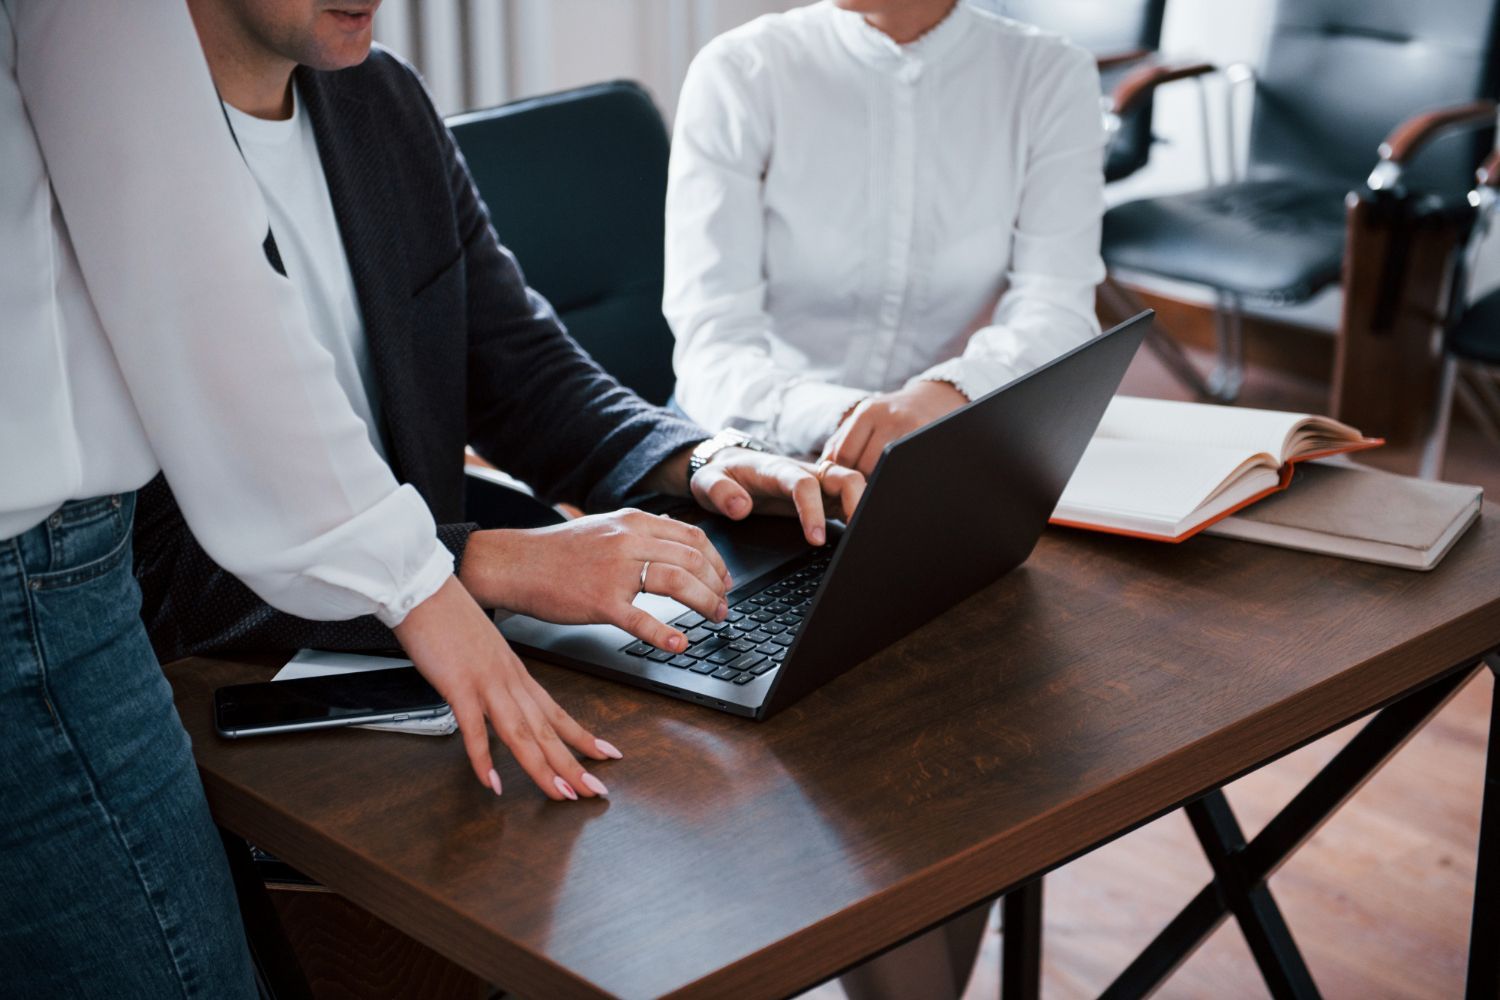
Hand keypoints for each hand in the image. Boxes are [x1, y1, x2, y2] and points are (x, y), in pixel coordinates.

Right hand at [392, 577, 619, 800]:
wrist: (423, 589)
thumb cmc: (449, 617)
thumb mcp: (483, 650)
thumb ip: (493, 676)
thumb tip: (497, 697)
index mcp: (516, 674)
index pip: (557, 713)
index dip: (583, 737)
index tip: (606, 755)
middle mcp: (509, 681)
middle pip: (547, 730)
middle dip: (573, 764)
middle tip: (595, 790)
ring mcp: (487, 684)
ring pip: (523, 733)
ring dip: (543, 768)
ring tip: (561, 794)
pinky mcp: (459, 686)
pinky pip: (474, 729)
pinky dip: (484, 758)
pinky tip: (493, 782)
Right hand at [458, 510, 731, 652]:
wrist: (515, 564)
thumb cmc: (557, 552)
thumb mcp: (604, 528)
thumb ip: (640, 533)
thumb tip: (676, 540)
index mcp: (633, 522)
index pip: (693, 536)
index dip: (717, 560)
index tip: (725, 580)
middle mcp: (628, 541)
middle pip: (692, 558)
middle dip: (718, 585)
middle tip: (724, 605)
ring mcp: (615, 570)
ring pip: (677, 581)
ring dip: (704, 602)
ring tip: (714, 618)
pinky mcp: (600, 601)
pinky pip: (641, 619)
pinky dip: (666, 633)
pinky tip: (680, 643)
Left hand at [690, 449, 864, 545]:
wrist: (725, 466)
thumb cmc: (719, 474)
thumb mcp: (706, 482)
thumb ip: (719, 492)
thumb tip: (740, 508)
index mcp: (775, 469)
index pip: (804, 484)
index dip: (813, 510)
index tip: (816, 539)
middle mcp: (802, 472)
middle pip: (843, 476)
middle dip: (858, 501)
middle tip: (860, 534)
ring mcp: (815, 482)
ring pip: (852, 485)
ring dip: (864, 506)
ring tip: (865, 537)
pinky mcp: (820, 495)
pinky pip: (846, 500)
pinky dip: (857, 514)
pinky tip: (859, 535)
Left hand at [821, 380, 967, 475]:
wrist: (934, 400)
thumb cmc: (891, 417)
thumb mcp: (865, 420)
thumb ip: (840, 441)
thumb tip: (822, 469)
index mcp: (867, 412)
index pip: (844, 454)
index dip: (841, 475)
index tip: (842, 487)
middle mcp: (888, 416)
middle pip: (864, 464)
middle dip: (860, 482)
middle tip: (861, 493)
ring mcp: (911, 426)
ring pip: (885, 469)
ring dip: (879, 483)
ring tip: (879, 488)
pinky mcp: (929, 436)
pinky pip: (907, 468)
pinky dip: (899, 477)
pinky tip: (898, 479)